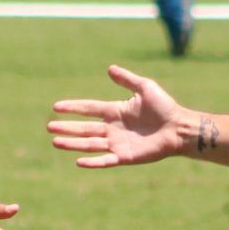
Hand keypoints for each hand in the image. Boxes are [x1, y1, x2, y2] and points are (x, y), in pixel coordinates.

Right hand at [48, 65, 196, 168]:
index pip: (89, 109)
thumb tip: (109, 68)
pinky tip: (78, 161)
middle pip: (84, 128)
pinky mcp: (125, 157)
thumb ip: (126, 80)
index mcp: (115, 111)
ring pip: (90, 144)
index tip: (56, 107)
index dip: (73, 107)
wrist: (179, 127)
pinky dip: (92, 161)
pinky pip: (105, 160)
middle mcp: (113, 128)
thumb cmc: (165, 107)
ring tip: (55, 142)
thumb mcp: (145, 87)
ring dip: (73, 143)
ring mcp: (117, 143)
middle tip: (49, 127)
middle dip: (67, 128)